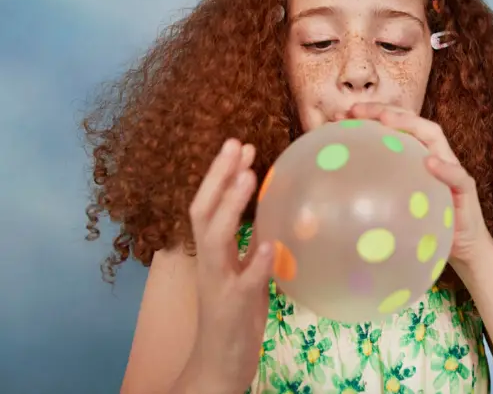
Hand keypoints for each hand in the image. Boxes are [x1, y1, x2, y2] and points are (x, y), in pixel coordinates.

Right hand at [182, 139, 273, 392]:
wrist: (219, 365)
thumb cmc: (234, 317)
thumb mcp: (243, 276)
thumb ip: (252, 248)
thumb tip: (272, 221)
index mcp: (212, 254)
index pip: (208, 206)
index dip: (219, 175)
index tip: (237, 145)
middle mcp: (209, 264)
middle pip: (203, 212)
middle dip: (218, 176)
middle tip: (237, 143)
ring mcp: (219, 285)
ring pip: (216, 239)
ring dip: (231, 206)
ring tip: (249, 176)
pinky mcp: (234, 308)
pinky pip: (244, 283)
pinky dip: (255, 262)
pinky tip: (269, 244)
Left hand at [345, 104, 492, 276]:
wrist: (462, 249)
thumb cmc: (424, 224)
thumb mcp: (394, 205)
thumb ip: (374, 191)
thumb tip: (334, 190)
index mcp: (416, 156)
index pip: (394, 126)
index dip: (369, 116)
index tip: (341, 115)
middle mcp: (434, 155)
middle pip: (411, 122)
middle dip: (384, 111)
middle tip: (355, 110)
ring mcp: (451, 169)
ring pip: (434, 136)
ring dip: (410, 125)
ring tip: (386, 120)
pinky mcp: (464, 189)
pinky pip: (456, 175)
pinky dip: (444, 168)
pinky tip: (429, 163)